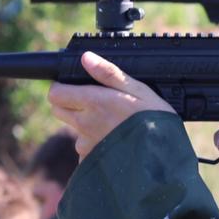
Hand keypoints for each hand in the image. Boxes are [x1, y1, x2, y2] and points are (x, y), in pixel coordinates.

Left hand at [48, 51, 176, 157]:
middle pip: (59, 110)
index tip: (73, 86)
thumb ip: (108, 73)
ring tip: (112, 126)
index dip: (62, 87)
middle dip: (69, 104)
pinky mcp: (92, 160)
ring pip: (75, 131)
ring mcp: (87, 144)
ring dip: (85, 127)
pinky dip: (95, 147)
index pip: (56, 94)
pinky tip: (114, 143)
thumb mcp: (138, 89)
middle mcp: (85, 123)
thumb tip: (85, 58)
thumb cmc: (154, 119)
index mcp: (93, 102)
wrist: (162, 155)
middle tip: (92, 103)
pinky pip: (86, 151)